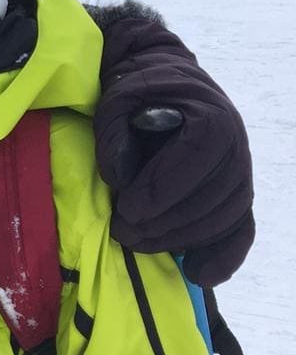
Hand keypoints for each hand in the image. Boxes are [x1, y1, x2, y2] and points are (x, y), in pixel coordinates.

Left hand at [91, 2, 253, 285]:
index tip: (127, 209)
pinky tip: (199, 274)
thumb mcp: (118, 99)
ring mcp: (240, 173)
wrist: (163, 80)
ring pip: (224, 217)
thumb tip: (121, 179)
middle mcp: (237, 146)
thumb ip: (116, 134)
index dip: (164, 189)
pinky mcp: (234, 194)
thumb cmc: (138, 90)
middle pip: (212, 196)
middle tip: (122, 231)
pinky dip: (225, 255)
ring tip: (136, 242)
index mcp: (213, 117)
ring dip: (180, 237)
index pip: (197, 159)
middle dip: (165, 221)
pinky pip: (240, 229)